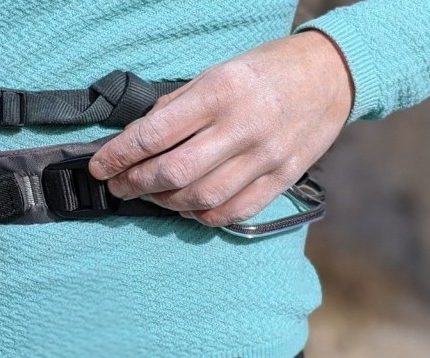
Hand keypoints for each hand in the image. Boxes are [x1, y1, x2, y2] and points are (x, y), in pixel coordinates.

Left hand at [88, 31, 352, 226]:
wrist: (329, 76)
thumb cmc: (265, 70)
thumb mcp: (216, 71)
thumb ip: (176, 107)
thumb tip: (136, 140)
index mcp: (219, 92)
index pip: (153, 134)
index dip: (118, 155)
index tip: (99, 166)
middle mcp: (242, 127)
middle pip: (173, 172)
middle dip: (135, 184)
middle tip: (119, 185)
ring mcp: (264, 157)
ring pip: (199, 198)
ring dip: (164, 202)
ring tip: (150, 194)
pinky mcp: (281, 179)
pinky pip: (231, 212)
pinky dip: (200, 215)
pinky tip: (186, 206)